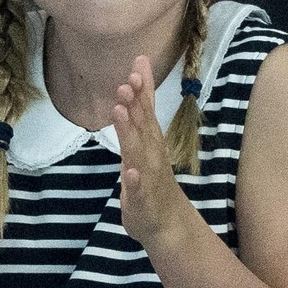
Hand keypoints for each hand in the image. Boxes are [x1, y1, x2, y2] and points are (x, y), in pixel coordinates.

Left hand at [112, 55, 185, 247]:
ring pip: (137, 151)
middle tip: (127, 81)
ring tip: (120, 111)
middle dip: (135, 103)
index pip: (146, 109)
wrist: (167, 224)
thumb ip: (138, 112)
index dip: (143, 87)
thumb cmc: (151, 179)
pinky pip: (138, 189)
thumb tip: (135, 80)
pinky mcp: (142, 199)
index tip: (139, 62)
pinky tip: (131, 171)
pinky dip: (135, 180)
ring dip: (129, 131)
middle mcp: (151, 154)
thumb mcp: (143, 142)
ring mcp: (148, 176)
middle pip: (143, 125)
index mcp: (149, 141)